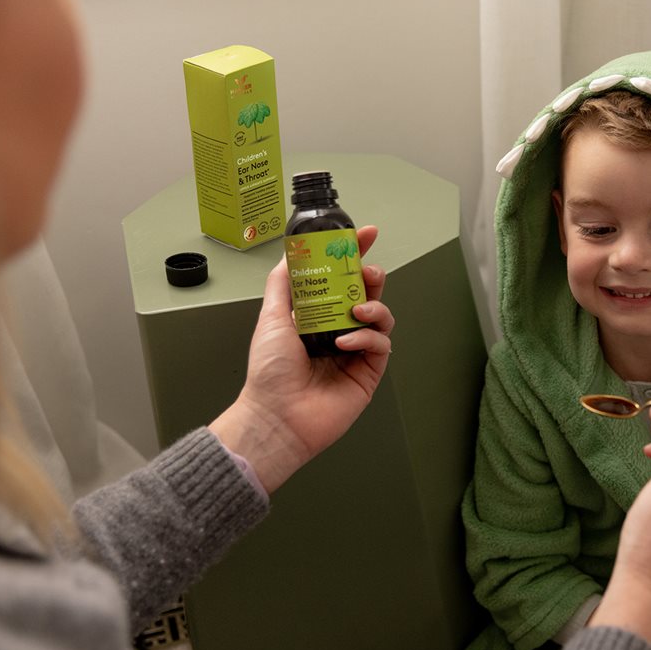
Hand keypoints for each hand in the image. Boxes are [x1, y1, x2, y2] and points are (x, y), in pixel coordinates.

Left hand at [210, 225, 393, 492]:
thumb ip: (283, 283)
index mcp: (315, 316)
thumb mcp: (271, 317)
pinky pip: (381, 344)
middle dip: (370, 277)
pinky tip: (346, 341)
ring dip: (373, 305)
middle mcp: (338, 330)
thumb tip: (289, 253)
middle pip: (366, 293)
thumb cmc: (269, 372)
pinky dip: (367, 337)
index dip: (354, 255)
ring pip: (380, 316)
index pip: (339, 278)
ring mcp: (355, 351)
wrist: (277, 415)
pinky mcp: (368, 372)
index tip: (365, 234)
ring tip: (357, 310)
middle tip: (366, 273)